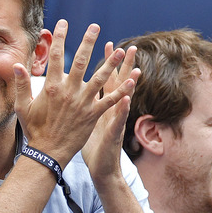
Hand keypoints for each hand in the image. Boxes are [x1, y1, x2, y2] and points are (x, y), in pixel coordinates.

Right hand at [14, 20, 134, 166]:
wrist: (48, 151)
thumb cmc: (34, 129)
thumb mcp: (22, 106)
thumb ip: (21, 84)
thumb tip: (17, 64)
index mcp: (51, 87)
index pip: (55, 57)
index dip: (59, 38)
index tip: (63, 23)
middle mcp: (69, 91)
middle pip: (80, 61)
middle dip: (88, 42)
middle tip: (95, 26)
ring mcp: (83, 103)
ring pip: (99, 78)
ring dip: (110, 63)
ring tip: (120, 49)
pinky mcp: (93, 114)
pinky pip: (111, 100)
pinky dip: (123, 90)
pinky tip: (133, 80)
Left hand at [81, 42, 140, 182]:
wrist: (100, 168)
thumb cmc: (89, 144)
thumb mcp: (86, 120)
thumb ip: (83, 102)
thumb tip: (76, 87)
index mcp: (99, 104)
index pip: (103, 79)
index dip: (105, 62)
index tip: (106, 44)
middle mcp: (109, 110)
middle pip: (115, 84)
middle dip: (120, 66)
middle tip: (127, 47)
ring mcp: (113, 121)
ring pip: (122, 100)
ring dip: (128, 86)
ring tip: (135, 71)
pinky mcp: (112, 134)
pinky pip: (117, 121)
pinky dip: (121, 110)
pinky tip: (125, 99)